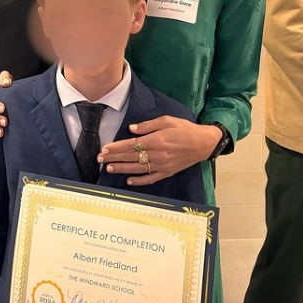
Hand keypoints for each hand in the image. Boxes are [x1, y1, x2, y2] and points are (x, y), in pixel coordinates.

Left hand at [98, 116, 222, 186]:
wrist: (203, 143)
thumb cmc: (184, 129)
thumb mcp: (167, 120)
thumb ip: (148, 125)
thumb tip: (131, 129)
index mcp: (156, 140)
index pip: (131, 145)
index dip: (116, 148)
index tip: (105, 149)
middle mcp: (157, 155)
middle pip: (131, 157)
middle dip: (114, 158)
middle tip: (100, 159)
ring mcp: (162, 166)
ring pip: (138, 169)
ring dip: (122, 169)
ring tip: (109, 169)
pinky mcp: (167, 172)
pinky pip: (151, 178)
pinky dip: (139, 181)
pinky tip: (128, 181)